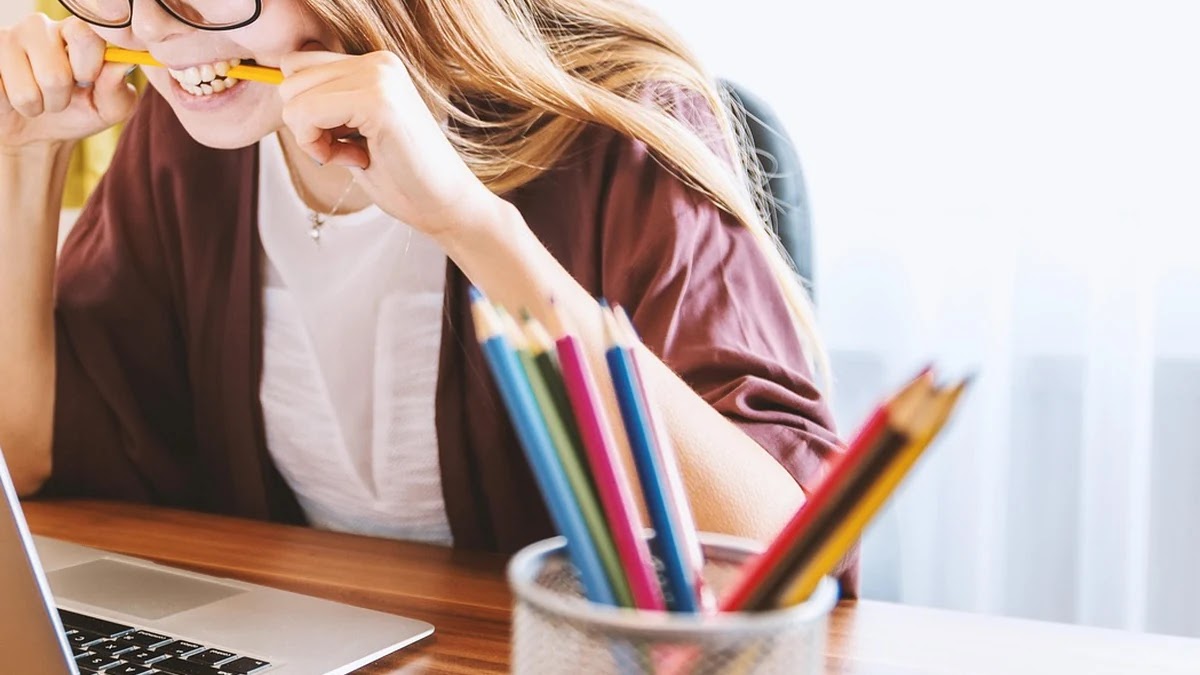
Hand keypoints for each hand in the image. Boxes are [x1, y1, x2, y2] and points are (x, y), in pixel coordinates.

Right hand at [0, 15, 137, 148]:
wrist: (38, 131)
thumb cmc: (79, 112)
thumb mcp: (110, 108)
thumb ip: (119, 89)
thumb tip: (119, 66)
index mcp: (77, 32)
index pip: (86, 36)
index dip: (88, 68)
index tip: (86, 80)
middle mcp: (42, 27)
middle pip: (56, 74)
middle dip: (61, 99)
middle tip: (59, 97)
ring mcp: (9, 38)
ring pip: (29, 90)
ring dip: (37, 105)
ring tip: (38, 98)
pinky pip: (4, 92)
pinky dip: (16, 105)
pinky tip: (13, 92)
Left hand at [278, 49, 502, 239]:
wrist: (445, 205)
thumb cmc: (401, 176)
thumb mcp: (354, 130)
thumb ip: (326, 104)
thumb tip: (282, 91)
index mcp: (375, 64)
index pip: (298, 66)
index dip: (306, 110)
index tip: (341, 139)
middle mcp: (378, 62)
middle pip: (290, 78)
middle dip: (305, 123)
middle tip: (346, 150)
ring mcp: (379, 77)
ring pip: (293, 97)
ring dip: (311, 136)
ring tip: (354, 154)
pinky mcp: (377, 101)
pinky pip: (306, 114)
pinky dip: (318, 147)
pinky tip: (356, 159)